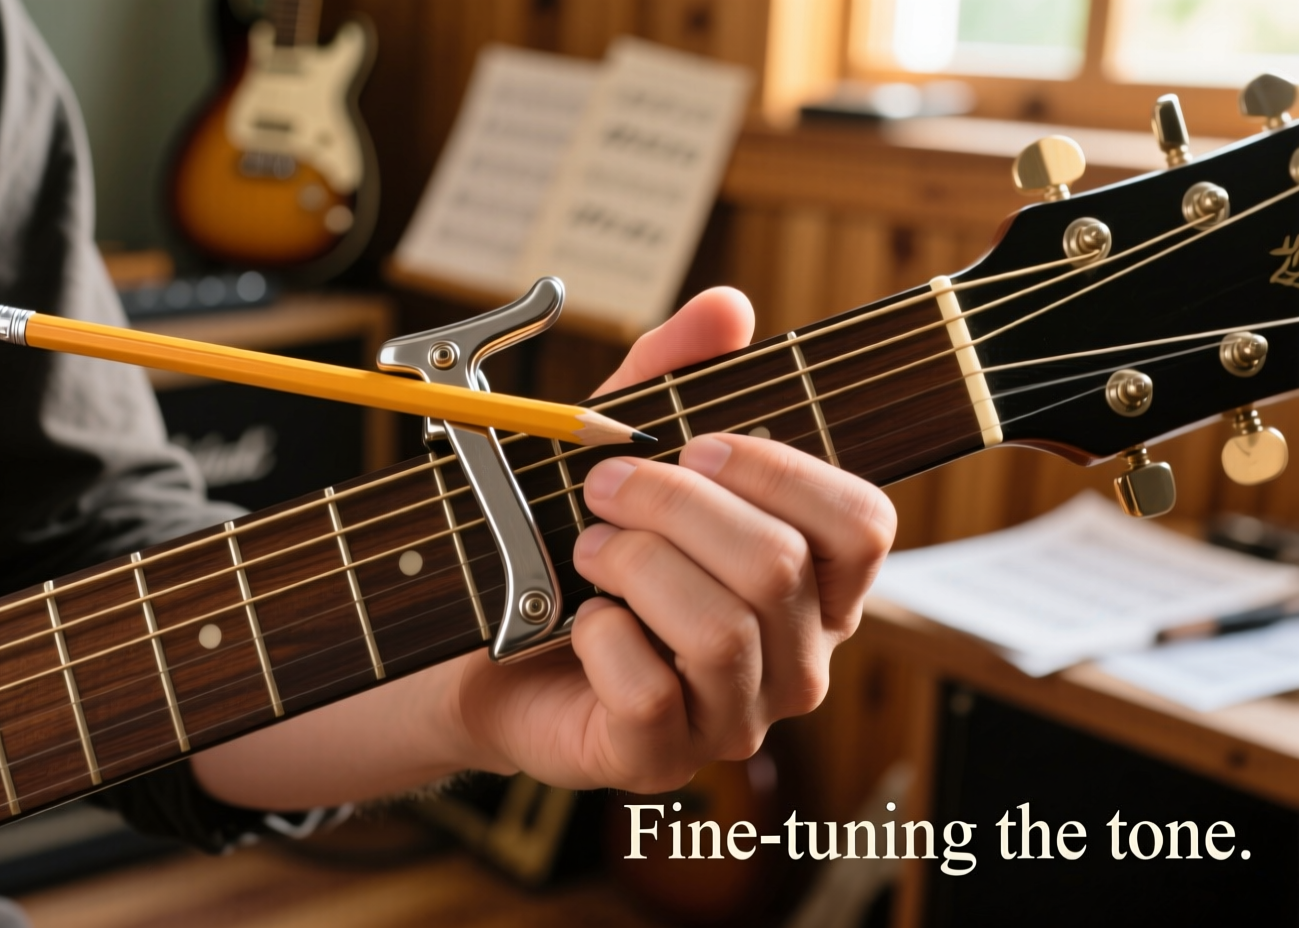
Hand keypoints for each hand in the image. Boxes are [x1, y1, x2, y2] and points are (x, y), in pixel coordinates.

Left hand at [190, 287, 894, 808]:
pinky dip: (600, 639)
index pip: (862, 524)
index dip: (778, 470)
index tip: (693, 443)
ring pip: (721, 629)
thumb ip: (675, 378)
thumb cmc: (573, 546)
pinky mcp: (663, 759)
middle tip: (601, 485)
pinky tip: (579, 624)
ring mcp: (735, 717)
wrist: (487, 646)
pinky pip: (651, 692)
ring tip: (583, 549)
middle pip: (777, 566)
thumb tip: (727, 306)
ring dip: (632, 565)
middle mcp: (794, 656)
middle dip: (672, 505)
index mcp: (810, 581)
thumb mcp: (620, 445)